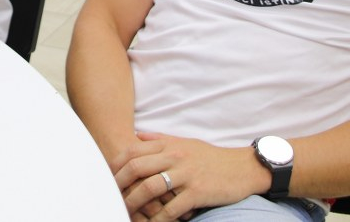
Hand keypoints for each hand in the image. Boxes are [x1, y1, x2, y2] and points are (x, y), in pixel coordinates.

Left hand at [112, 132, 265, 221]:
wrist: (243, 168)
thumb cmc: (211, 157)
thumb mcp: (185, 142)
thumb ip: (160, 139)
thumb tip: (137, 136)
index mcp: (169, 145)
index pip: (132, 151)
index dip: (116, 165)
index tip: (106, 177)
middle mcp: (175, 156)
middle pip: (136, 168)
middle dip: (118, 184)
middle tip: (109, 197)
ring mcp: (186, 174)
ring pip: (150, 188)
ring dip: (133, 203)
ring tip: (124, 212)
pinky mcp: (197, 192)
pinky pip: (171, 208)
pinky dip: (158, 219)